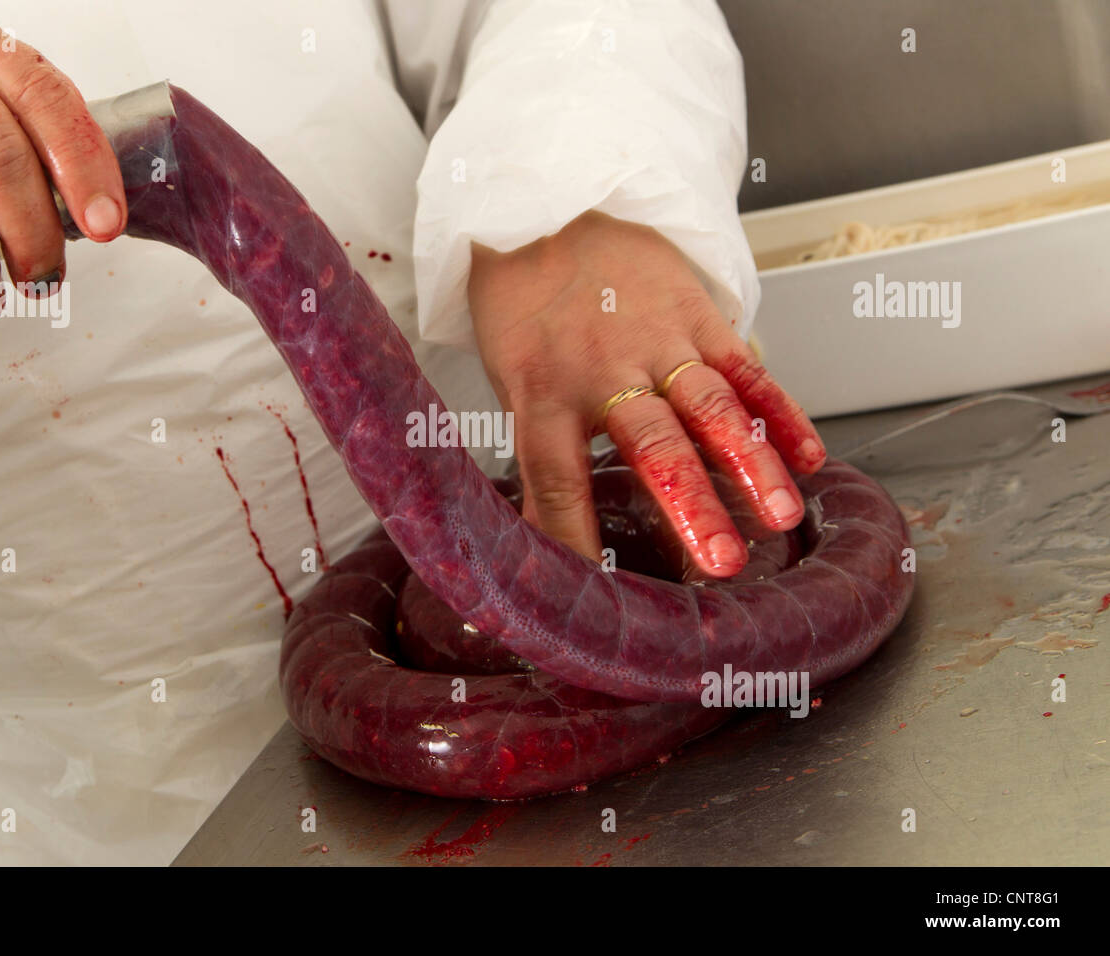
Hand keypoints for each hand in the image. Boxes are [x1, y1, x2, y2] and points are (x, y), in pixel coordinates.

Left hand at [468, 210, 826, 577]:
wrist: (548, 199)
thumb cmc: (522, 301)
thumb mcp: (511, 376)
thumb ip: (538, 447)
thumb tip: (540, 535)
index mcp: (542, 387)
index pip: (557, 474)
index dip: (572, 532)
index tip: (593, 592)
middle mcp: (604, 367)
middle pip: (653, 444)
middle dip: (691, 505)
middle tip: (721, 560)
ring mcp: (657, 339)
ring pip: (712, 407)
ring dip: (751, 463)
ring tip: (781, 514)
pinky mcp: (697, 314)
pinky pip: (745, 368)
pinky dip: (780, 411)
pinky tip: (810, 456)